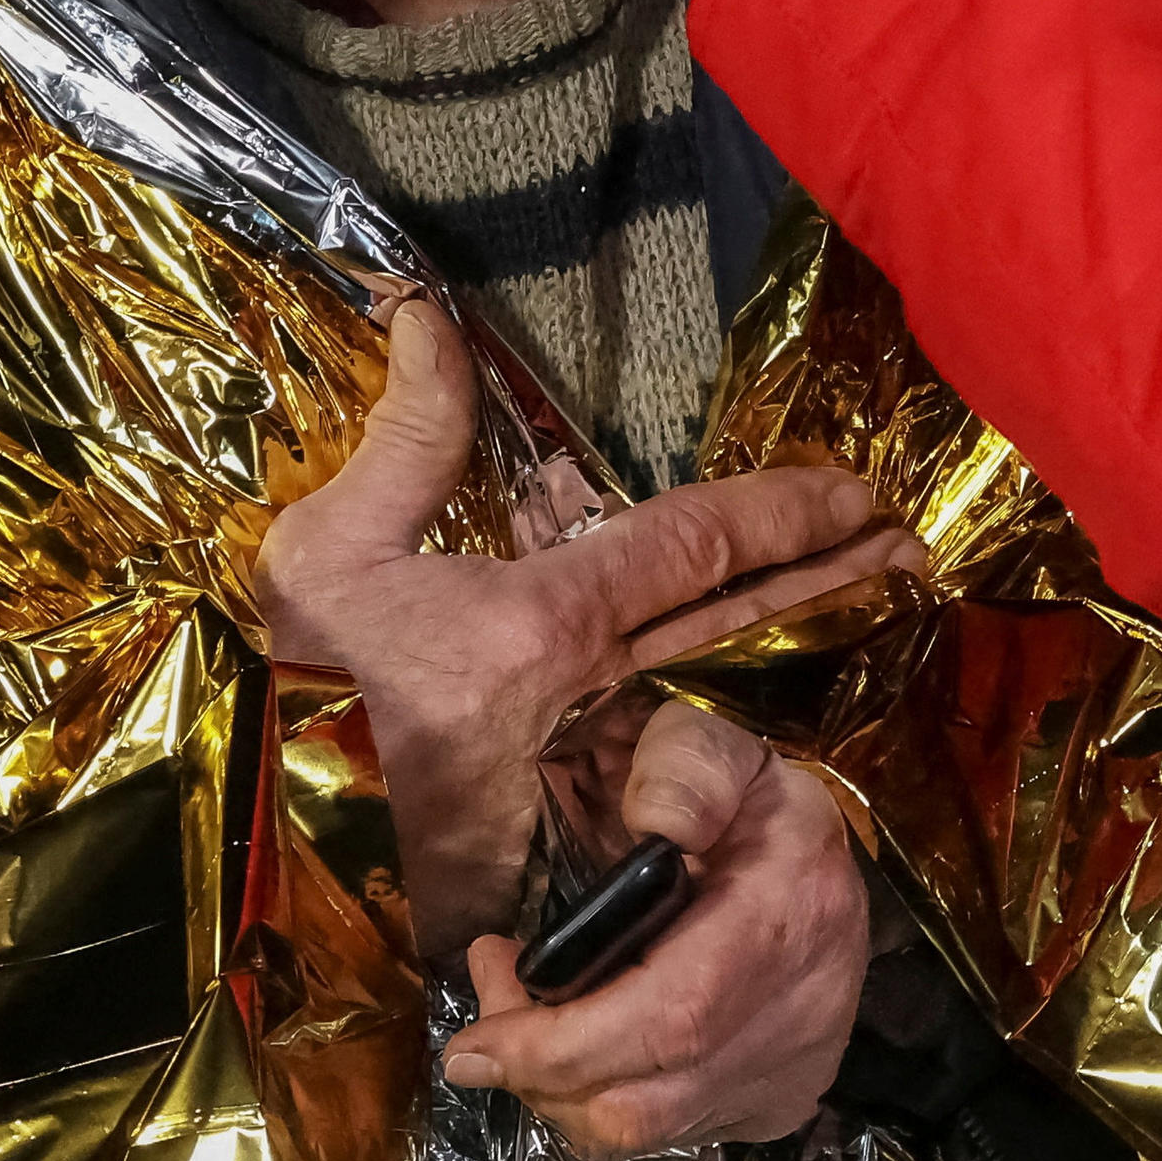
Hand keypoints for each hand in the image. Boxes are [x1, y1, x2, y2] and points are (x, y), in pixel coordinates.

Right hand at [253, 294, 916, 947]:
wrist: (251, 845)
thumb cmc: (288, 693)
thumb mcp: (329, 553)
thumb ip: (407, 435)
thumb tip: (430, 315)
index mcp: (541, 628)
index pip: (695, 548)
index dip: (781, 510)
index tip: (854, 490)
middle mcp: (588, 704)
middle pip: (740, 627)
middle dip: (832, 583)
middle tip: (910, 552)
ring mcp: (591, 778)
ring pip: (718, 694)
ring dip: (793, 651)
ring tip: (869, 611)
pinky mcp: (577, 832)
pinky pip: (672, 761)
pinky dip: (729, 725)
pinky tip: (778, 703)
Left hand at [445, 701, 870, 1155]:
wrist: (828, 860)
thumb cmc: (750, 803)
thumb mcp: (719, 749)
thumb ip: (683, 770)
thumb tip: (653, 825)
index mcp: (787, 919)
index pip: (669, 1020)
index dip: (557, 1049)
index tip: (474, 1042)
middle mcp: (801, 1017)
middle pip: (642, 1100)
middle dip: (536, 1070)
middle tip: (494, 992)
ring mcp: (794, 1074)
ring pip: (645, 1132)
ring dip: (559, 1089)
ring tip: (527, 1014)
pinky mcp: (779, 1104)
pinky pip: (668, 1135)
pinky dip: (604, 1099)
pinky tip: (587, 1041)